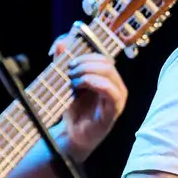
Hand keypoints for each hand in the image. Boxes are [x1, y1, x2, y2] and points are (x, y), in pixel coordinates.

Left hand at [50, 35, 127, 156]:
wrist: (71, 135)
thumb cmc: (72, 109)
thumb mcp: (65, 82)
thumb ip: (63, 63)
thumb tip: (60, 43)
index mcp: (107, 77)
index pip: (102, 56)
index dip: (85, 54)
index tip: (68, 61)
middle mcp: (116, 85)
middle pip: (106, 62)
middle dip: (85, 62)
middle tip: (69, 71)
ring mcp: (118, 97)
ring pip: (109, 72)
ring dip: (87, 72)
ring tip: (73, 80)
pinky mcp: (115, 110)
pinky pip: (111, 91)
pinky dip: (93, 83)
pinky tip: (79, 86)